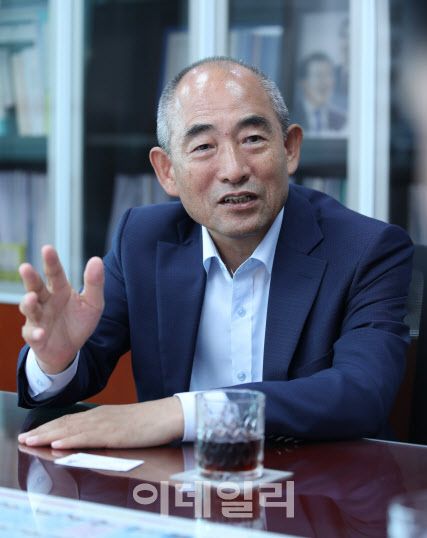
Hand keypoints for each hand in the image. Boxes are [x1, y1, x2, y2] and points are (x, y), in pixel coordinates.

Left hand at [18, 397, 183, 448]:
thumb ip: (105, 430)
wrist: (168, 415)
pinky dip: (71, 439)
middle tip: (23, 439)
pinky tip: (58, 443)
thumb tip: (88, 438)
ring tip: (31, 440)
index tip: (32, 433)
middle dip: (43, 431)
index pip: (70, 421)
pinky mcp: (115, 433)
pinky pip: (89, 437)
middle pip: (66, 423)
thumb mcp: (122, 426)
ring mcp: (107, 424)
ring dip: (49, 435)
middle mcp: (100, 416)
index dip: (49, 427)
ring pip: (72, 429)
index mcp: (101, 415)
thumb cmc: (149, 422)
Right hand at [19, 245, 103, 373]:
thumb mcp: (93, 303)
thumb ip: (94, 283)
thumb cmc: (79, 321)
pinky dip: (35, 333)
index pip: (55, 273)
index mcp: (60, 290)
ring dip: (28, 304)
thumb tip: (97, 259)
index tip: (47, 248)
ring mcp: (38, 318)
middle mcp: (45, 301)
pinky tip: (41, 333)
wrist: (71, 349)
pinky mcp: (35, 336)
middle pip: (35, 287)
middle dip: (30, 278)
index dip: (51, 262)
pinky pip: (32, 334)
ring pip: (29, 308)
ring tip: (31, 298)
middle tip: (25, 267)